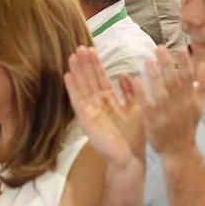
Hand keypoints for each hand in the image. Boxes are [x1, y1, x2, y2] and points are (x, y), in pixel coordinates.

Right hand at [64, 46, 145, 167]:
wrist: (130, 158)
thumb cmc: (134, 136)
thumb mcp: (136, 108)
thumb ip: (131, 92)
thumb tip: (125, 74)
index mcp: (109, 101)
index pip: (100, 78)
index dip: (95, 64)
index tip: (91, 49)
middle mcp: (98, 105)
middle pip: (89, 80)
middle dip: (85, 64)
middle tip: (79, 47)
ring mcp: (90, 112)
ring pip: (82, 87)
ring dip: (77, 72)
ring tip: (72, 56)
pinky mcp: (86, 120)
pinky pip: (78, 101)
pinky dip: (72, 88)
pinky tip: (68, 75)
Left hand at [134, 47, 204, 159]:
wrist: (180, 152)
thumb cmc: (188, 126)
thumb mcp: (200, 105)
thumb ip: (202, 84)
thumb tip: (203, 64)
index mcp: (190, 98)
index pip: (188, 77)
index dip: (185, 62)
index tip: (181, 48)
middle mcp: (179, 104)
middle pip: (174, 80)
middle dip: (167, 63)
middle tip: (159, 48)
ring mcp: (166, 112)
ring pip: (161, 91)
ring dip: (155, 75)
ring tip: (147, 60)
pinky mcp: (153, 121)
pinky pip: (147, 104)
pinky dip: (142, 92)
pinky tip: (136, 80)